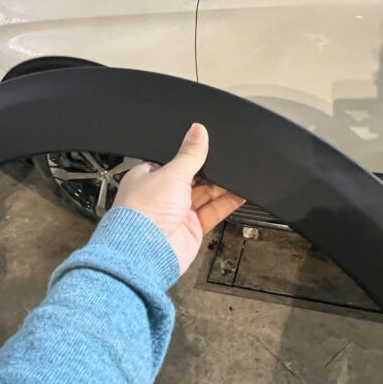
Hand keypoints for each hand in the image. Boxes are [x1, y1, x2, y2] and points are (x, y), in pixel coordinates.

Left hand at [113, 123, 244, 274]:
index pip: (172, 162)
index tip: (210, 147)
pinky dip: (226, 204)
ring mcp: (176, 214)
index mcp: (147, 178)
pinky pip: (212, 213)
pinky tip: (239, 194)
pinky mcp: (190, 230)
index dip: (191, 156)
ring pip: (204, 196)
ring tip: (238, 175)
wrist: (146, 253)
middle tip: (227, 161)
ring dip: (221, 187)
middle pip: (191, 179)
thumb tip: (197, 131)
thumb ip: (189, 154)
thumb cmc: (143, 213)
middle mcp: (161, 196)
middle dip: (209, 172)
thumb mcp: (170, 173)